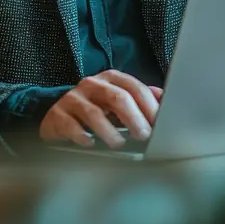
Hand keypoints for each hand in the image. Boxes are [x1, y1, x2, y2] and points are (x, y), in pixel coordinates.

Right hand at [39, 70, 162, 148]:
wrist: (59, 118)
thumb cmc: (96, 110)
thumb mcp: (119, 101)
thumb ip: (141, 99)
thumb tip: (166, 100)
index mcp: (111, 79)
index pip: (134, 87)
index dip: (148, 106)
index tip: (159, 124)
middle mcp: (92, 84)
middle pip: (117, 97)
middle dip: (134, 118)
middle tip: (144, 136)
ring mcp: (73, 99)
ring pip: (94, 113)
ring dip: (110, 131)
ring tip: (119, 144)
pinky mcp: (58, 115)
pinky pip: (71, 126)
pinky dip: (82, 136)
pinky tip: (90, 144)